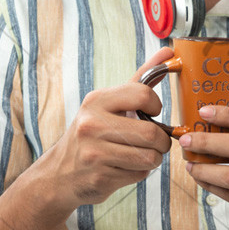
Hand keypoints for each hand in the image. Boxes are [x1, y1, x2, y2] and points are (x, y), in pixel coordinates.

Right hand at [37, 47, 174, 213]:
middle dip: (161, 140)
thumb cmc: (93, 132)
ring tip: (142, 153)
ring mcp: (95, 153)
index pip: (143, 94)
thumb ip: (141, 78)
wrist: (60, 173)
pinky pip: (139, 174)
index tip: (153, 112)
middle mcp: (92, 124)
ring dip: (153, 158)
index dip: (156, 106)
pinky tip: (126, 166)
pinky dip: (140, 172)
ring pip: (149, 157)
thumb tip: (168, 52)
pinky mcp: (100, 177)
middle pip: (152, 132)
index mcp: (97, 101)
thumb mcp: (109, 102)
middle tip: (156, 141)